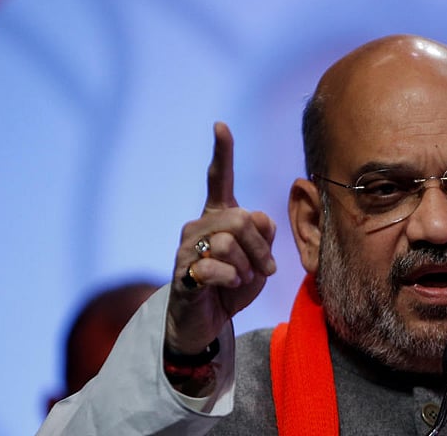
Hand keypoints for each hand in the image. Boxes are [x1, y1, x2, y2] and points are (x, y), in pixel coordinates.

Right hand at [165, 122, 276, 354]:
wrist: (205, 322)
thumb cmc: (233, 285)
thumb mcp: (258, 259)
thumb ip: (263, 234)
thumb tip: (258, 219)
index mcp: (218, 216)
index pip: (220, 178)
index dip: (222, 152)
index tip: (221, 125)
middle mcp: (199, 225)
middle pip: (241, 219)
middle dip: (261, 248)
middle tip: (264, 270)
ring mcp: (186, 247)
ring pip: (228, 242)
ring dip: (246, 268)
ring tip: (240, 281)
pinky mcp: (182, 271)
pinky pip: (215, 267)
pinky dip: (230, 281)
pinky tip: (226, 287)